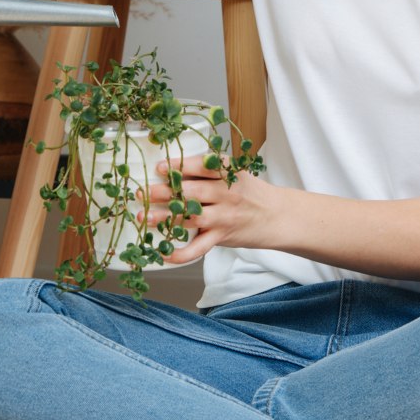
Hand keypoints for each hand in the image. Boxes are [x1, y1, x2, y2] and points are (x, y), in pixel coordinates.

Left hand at [138, 155, 279, 264]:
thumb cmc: (250, 193)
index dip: (180, 166)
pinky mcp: (222, 237)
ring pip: (191, 217)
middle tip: (142, 192)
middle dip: (164, 192)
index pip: (203, 166)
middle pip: (192, 192)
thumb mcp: (235, 175)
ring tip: (144, 216)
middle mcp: (226, 194)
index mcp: (228, 174)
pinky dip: (181, 253)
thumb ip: (209, 173)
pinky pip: (199, 248)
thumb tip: (171, 171)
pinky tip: (164, 253)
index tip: (161, 167)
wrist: (278, 216)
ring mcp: (224, 217)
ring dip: (165, 218)